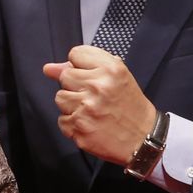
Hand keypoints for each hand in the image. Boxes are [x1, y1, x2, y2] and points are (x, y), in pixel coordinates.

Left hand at [43, 45, 157, 166]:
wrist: (143, 138)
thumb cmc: (130, 106)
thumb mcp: (116, 77)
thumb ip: (84, 66)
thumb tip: (49, 68)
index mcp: (110, 69)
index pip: (75, 54)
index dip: (81, 65)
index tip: (91, 75)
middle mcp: (98, 87)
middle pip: (65, 76)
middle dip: (76, 86)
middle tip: (93, 96)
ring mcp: (87, 108)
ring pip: (60, 97)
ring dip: (72, 104)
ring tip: (91, 110)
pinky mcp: (79, 128)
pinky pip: (62, 120)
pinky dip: (73, 123)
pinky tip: (90, 124)